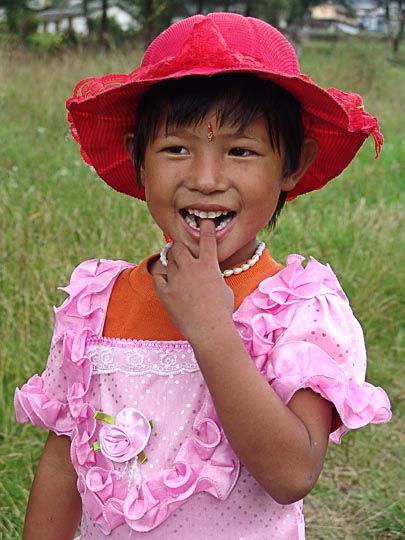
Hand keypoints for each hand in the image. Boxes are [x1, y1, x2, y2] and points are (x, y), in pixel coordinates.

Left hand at [153, 220, 234, 343]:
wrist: (209, 330)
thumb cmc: (222, 312)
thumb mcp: (224, 289)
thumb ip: (214, 277)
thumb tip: (208, 276)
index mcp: (209, 265)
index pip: (207, 238)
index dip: (205, 227)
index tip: (204, 222)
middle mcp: (191, 268)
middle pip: (178, 246)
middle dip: (180, 248)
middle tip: (182, 254)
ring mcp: (176, 279)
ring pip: (168, 260)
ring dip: (173, 264)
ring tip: (177, 272)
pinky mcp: (165, 292)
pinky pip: (158, 278)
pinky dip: (162, 279)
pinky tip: (167, 284)